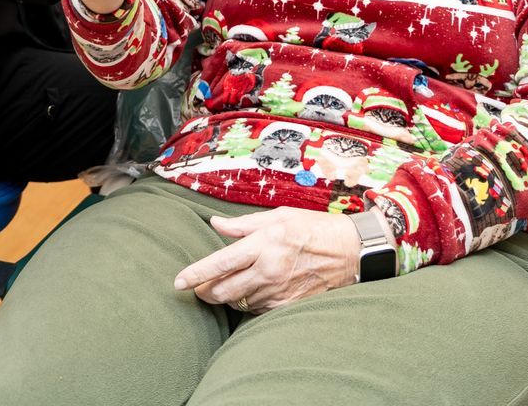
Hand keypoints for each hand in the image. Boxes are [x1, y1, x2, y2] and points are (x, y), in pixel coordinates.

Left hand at [174, 209, 362, 313]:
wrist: (349, 251)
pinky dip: (248, 302)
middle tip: (199, 288)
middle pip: (223, 291)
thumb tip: (215, 224)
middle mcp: (268, 271)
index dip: (195, 275)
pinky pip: (257, 310)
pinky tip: (252, 291)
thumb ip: (243, 225)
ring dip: (228, 296)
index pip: (220, 263)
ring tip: (229, 284)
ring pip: (238, 302)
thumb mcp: (277, 216)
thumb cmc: (313, 228)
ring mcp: (278, 292)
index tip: (178, 283)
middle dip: (205, 292)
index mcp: (263, 244)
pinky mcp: (287, 306)